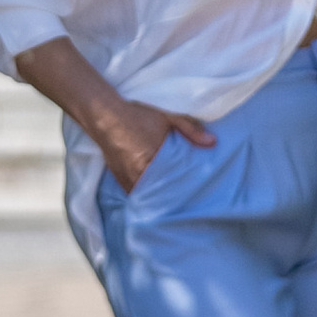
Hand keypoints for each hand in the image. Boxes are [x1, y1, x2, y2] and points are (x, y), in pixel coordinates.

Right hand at [100, 102, 216, 193]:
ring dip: (158, 198)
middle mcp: (135, 176)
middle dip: (172, 198)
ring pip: (146, 197)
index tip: (196, 194)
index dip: (183, 191)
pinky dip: (146, 195)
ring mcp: (125, 181)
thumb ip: (190, 130)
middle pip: (158, 195)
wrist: (104, 115)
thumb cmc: (136, 115)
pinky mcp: (119, 180)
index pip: (171, 185)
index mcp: (148, 163)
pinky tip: (156, 193)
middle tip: (188, 201)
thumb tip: (212, 143)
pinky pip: (136, 194)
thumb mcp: (167, 117)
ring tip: (174, 201)